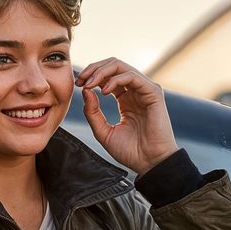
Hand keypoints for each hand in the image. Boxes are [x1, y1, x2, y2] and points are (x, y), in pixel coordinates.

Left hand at [77, 58, 178, 174]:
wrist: (149, 163)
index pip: (108, 76)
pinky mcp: (153, 93)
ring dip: (101, 72)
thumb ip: (92, 112)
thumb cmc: (130, 151)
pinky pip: (132, 76)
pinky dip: (115, 80)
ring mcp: (145, 90)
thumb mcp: (103, 131)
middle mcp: (135, 91)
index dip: (91, 76)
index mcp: (125, 99)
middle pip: (113, 66)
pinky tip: (104, 91)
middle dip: (94, 69)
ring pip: (121, 66)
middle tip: (81, 80)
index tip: (77, 84)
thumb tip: (85, 89)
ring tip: (89, 84)